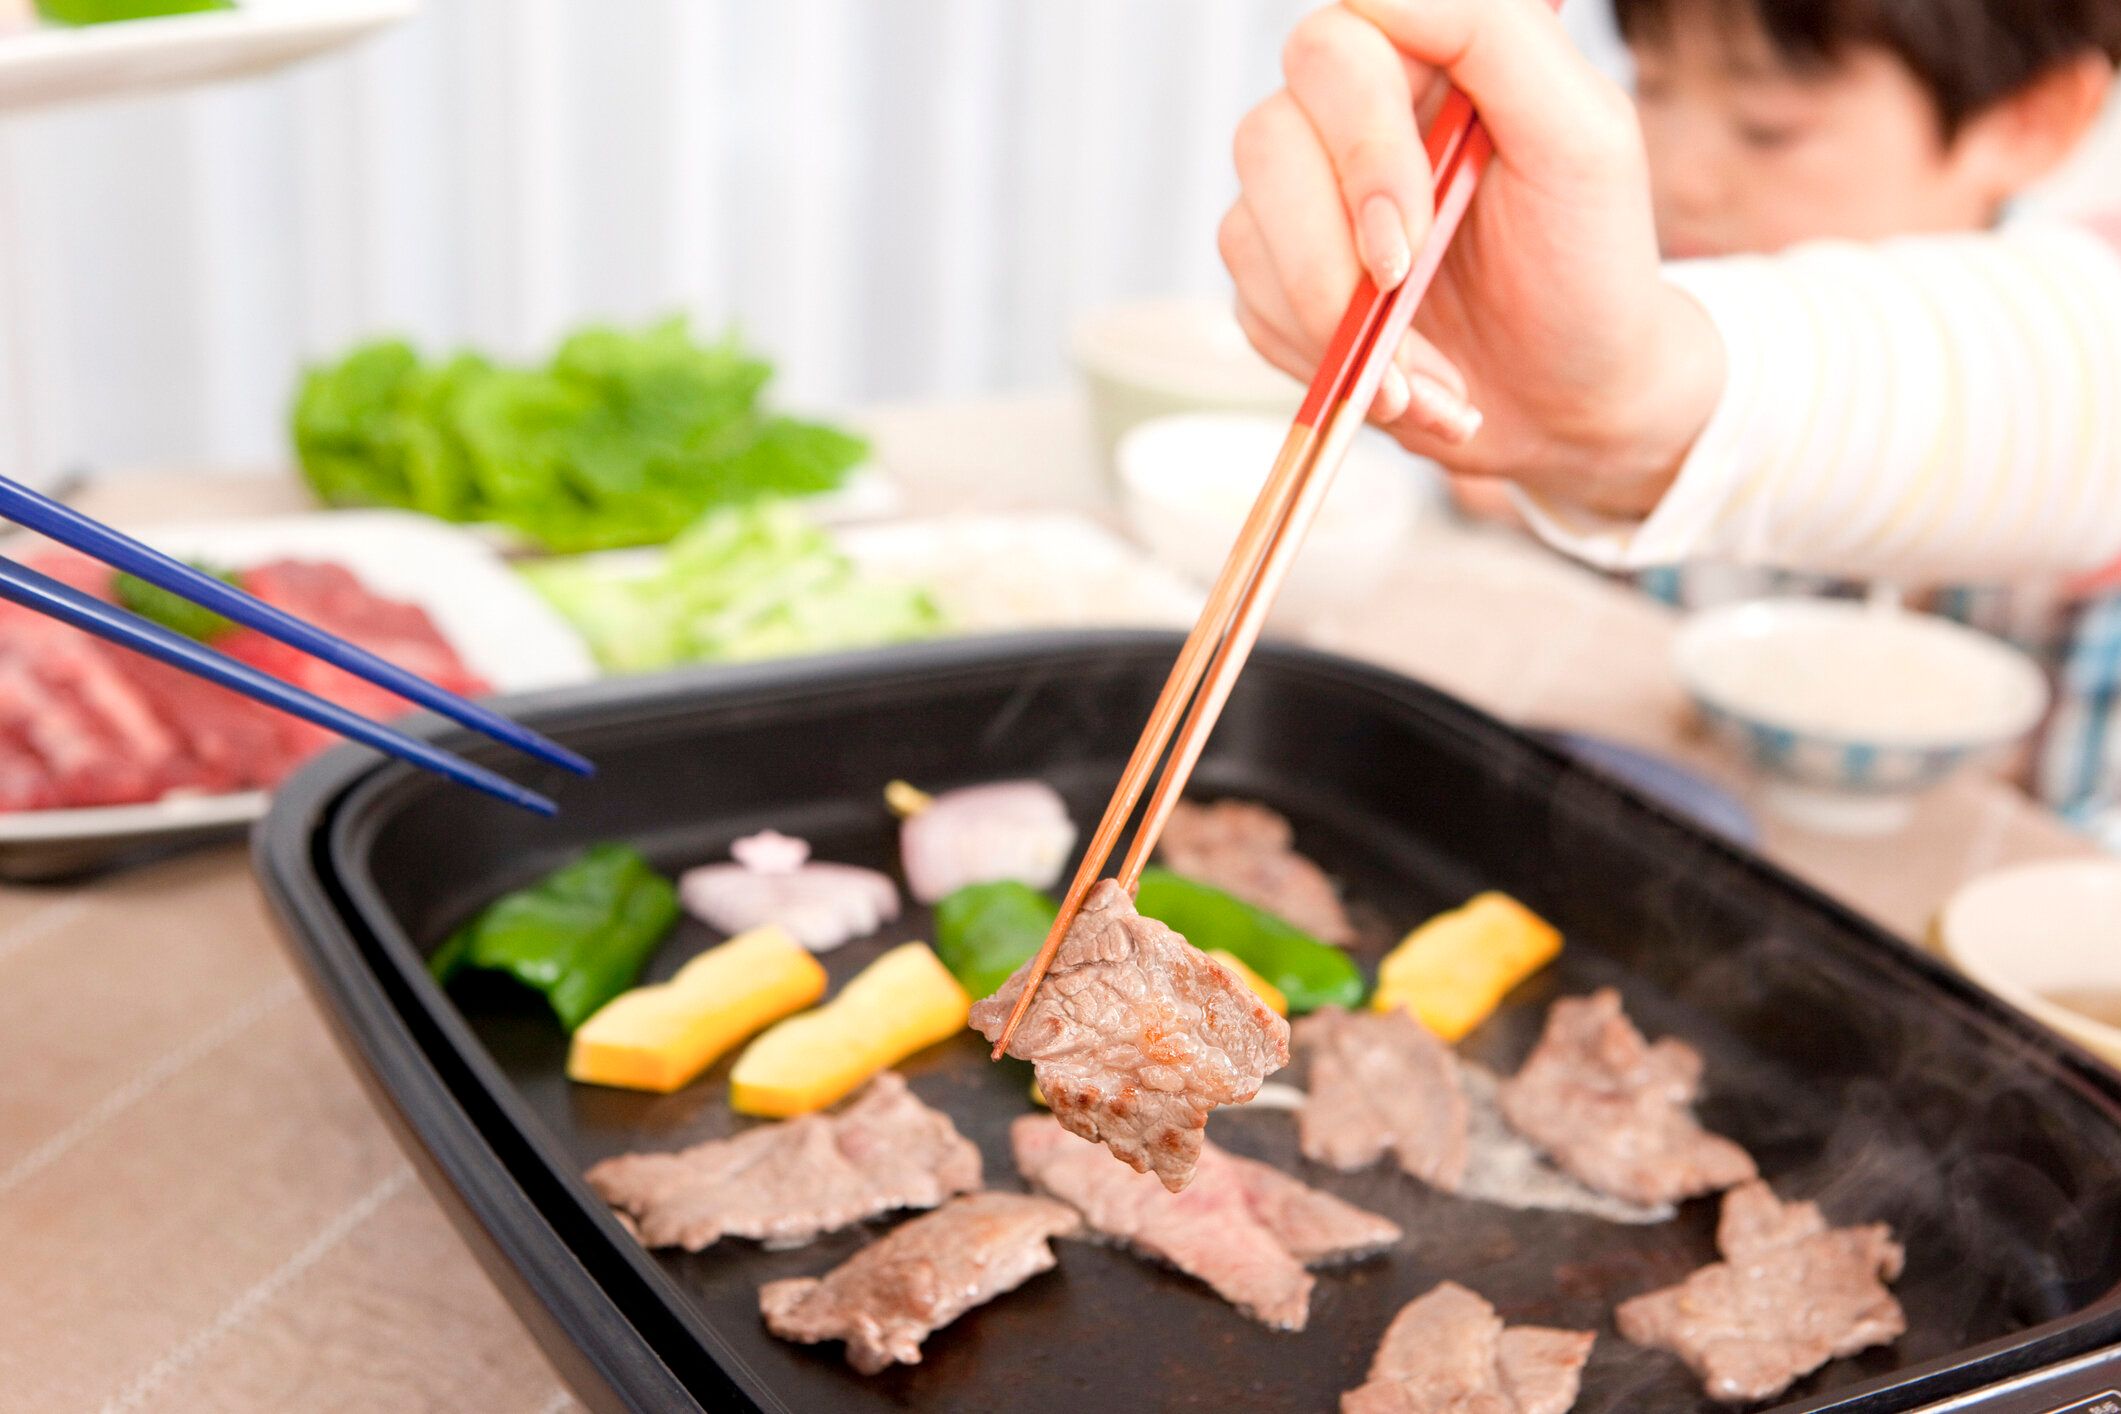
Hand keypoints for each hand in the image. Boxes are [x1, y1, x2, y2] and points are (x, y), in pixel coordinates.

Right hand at [1221, 0, 1723, 517]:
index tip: (1409, 229)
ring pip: (1247, 230)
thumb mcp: (1582, 138)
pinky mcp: (1276, 282)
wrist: (1569, 398)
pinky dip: (1327, 361)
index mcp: (1425, 58)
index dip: (1360, 137)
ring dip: (1336, 321)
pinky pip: (1253, 307)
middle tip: (1402, 293)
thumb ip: (1500, 37)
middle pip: (1269, 135)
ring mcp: (1302, 201)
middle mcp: (1349, 117)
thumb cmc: (1587, 264)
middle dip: (1334, 241)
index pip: (1340, 41)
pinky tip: (1396, 382)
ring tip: (1425, 375)